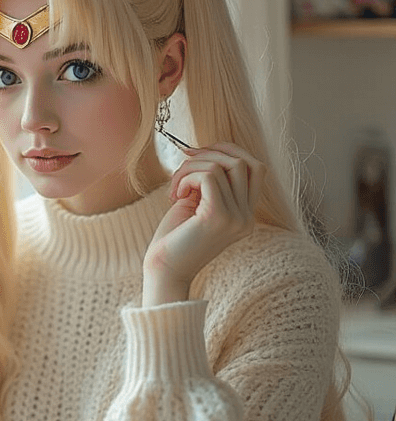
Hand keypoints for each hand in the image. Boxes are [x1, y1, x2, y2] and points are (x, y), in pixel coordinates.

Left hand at [143, 142, 264, 304]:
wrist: (164, 271)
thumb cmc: (175, 237)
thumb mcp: (198, 203)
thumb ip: (211, 181)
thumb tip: (207, 149)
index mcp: (246, 214)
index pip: (256, 167)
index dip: (229, 151)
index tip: (199, 154)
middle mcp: (247, 217)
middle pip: (243, 162)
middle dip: (209, 155)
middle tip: (183, 167)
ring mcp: (236, 218)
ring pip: (222, 166)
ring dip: (191, 168)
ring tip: (176, 188)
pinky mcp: (218, 216)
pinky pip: (207, 176)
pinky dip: (187, 177)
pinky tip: (175, 196)